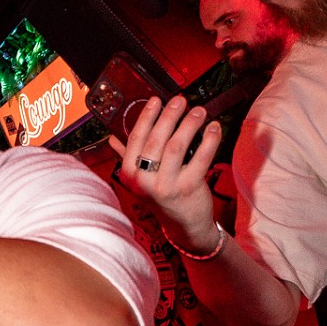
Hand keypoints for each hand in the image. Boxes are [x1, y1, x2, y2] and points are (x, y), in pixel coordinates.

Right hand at [111, 95, 222, 248]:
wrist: (182, 225)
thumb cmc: (161, 197)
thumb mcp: (139, 179)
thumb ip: (127, 157)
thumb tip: (112, 139)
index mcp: (129, 174)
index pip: (136, 139)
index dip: (146, 116)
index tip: (157, 100)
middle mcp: (144, 181)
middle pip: (156, 140)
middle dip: (169, 116)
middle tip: (180, 101)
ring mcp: (166, 185)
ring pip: (177, 146)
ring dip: (189, 124)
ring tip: (198, 111)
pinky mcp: (188, 188)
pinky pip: (200, 158)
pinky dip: (209, 140)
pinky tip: (214, 128)